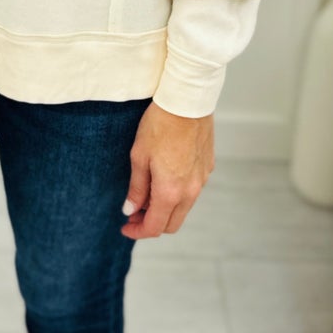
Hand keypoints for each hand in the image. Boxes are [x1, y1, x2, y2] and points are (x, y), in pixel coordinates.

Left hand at [120, 101, 214, 237]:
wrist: (187, 101)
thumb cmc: (159, 125)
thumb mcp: (139, 157)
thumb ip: (136, 188)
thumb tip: (131, 210)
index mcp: (170, 192)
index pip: (155, 227)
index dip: (138, 231)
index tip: (125, 227)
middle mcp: (190, 191)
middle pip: (172, 224)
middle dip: (152, 224)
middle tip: (134, 213)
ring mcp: (202, 180)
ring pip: (183, 209)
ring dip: (165, 209)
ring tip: (147, 194)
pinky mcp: (207, 168)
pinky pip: (192, 192)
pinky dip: (177, 195)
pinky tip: (164, 179)